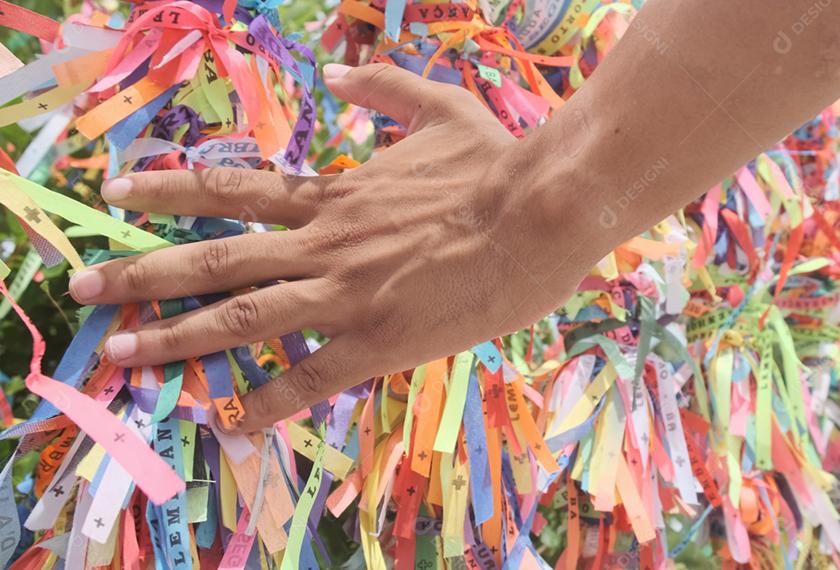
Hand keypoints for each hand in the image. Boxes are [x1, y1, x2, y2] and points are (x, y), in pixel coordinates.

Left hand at [68, 63, 588, 430]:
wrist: (538, 215)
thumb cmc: (497, 164)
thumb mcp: (442, 107)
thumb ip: (386, 87)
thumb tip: (341, 72)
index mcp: (334, 195)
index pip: (231, 190)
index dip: (167, 190)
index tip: (114, 191)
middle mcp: (322, 245)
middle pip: (213, 259)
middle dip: (142, 275)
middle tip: (86, 292)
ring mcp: (345, 295)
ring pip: (242, 318)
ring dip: (175, 338)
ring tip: (122, 354)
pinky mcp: (377, 341)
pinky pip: (309, 376)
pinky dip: (265, 402)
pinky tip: (227, 422)